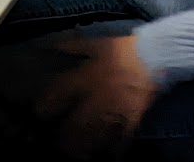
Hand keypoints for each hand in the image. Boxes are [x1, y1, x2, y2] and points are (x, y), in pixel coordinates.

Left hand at [36, 34, 157, 159]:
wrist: (154, 55)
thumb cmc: (123, 49)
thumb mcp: (95, 43)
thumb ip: (72, 46)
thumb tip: (50, 45)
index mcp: (85, 76)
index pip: (59, 94)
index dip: (46, 106)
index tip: (39, 114)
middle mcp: (96, 97)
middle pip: (75, 123)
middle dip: (65, 137)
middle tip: (58, 145)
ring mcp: (114, 110)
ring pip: (95, 135)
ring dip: (84, 147)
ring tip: (77, 155)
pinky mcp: (132, 119)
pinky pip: (122, 140)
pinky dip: (115, 152)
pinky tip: (109, 159)